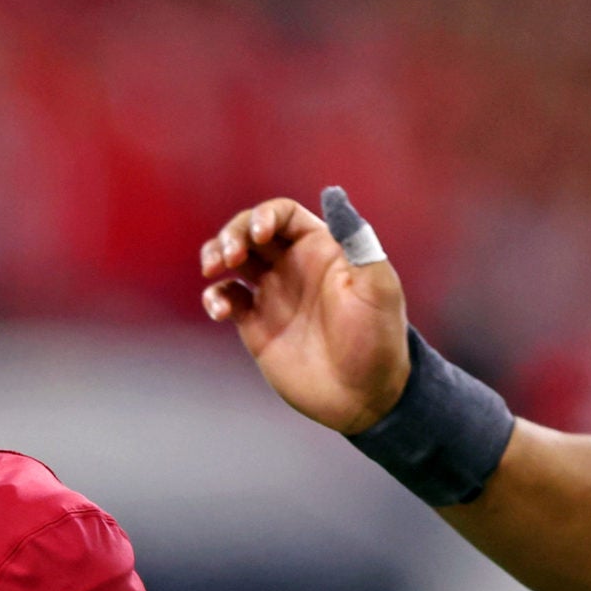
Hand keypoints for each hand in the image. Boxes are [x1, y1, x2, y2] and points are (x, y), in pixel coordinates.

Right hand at [200, 195, 410, 435]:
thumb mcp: (377, 287)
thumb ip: (358, 240)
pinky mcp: (256, 326)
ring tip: (213, 268)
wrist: (365, 397)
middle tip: (228, 255)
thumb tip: (333, 193)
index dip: (264, 215)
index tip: (258, 235)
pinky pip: (227, 299)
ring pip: (233, 260)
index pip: (283, 214)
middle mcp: (294, 267)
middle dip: (232, 234)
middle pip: (250, 230)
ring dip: (216, 254)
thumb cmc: (377, 340)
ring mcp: (273, 295)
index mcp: (321, 250)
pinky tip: (219, 310)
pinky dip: (215, 297)